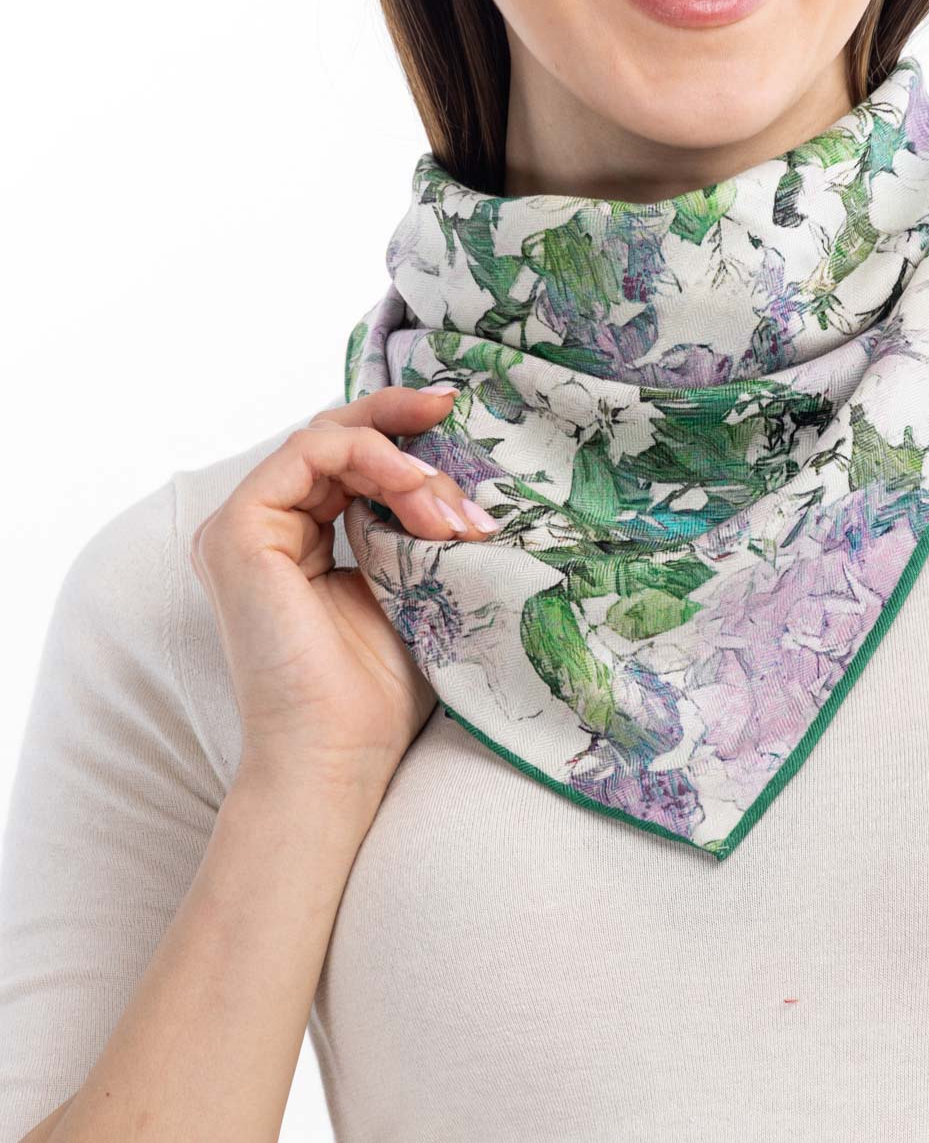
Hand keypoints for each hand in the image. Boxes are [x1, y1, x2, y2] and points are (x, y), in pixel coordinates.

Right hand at [191, 385, 490, 806]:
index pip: (346, 459)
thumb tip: (456, 473)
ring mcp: (244, 527)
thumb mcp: (410, 582)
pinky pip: (307, 453)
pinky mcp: (238, 530)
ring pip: (326, 440)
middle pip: (332, 436)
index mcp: (297, 539)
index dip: (399, 430)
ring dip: (401, 462)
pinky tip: (414, 491)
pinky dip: (369, 458)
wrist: (339, 755)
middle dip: (398, 419)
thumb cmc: (378, 690)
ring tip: (448, 510)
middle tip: (449, 408)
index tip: (453, 414)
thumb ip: (414, 525)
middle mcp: (265, 527)